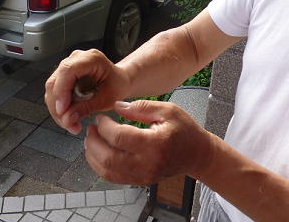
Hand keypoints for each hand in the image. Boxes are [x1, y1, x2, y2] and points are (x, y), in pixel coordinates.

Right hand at [44, 49, 129, 133]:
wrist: (119, 80)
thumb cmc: (117, 85)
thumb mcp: (106, 99)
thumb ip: (86, 108)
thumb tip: (66, 118)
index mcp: (91, 58)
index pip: (68, 70)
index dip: (62, 91)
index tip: (63, 110)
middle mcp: (76, 59)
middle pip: (55, 82)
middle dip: (58, 107)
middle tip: (69, 124)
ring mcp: (68, 66)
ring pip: (52, 90)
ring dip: (57, 110)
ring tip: (71, 124)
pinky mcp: (63, 76)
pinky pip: (54, 93)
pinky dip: (59, 108)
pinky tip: (70, 118)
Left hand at [83, 99, 214, 184]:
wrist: (197, 154)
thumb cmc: (185, 130)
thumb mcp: (168, 110)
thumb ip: (141, 107)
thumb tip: (117, 106)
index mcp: (155, 143)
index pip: (120, 137)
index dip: (104, 126)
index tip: (101, 117)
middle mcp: (147, 163)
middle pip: (109, 158)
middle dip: (94, 142)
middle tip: (91, 129)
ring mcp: (143, 175)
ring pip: (108, 171)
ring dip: (93, 155)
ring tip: (91, 140)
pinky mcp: (140, 181)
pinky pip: (114, 177)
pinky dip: (100, 166)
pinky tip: (98, 152)